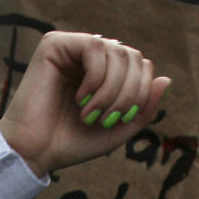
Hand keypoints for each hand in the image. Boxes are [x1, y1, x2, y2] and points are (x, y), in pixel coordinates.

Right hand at [0, 31, 169, 176]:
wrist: (33, 152)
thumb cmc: (70, 142)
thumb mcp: (119, 129)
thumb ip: (145, 108)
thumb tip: (165, 78)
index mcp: (103, 73)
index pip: (140, 65)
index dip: (140, 92)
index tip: (121, 120)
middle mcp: (87, 58)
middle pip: (133, 56)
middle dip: (128, 92)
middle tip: (107, 119)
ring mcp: (70, 49)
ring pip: (118, 51)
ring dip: (112, 89)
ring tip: (91, 113)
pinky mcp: (53, 45)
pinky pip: (95, 46)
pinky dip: (97, 76)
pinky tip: (81, 98)